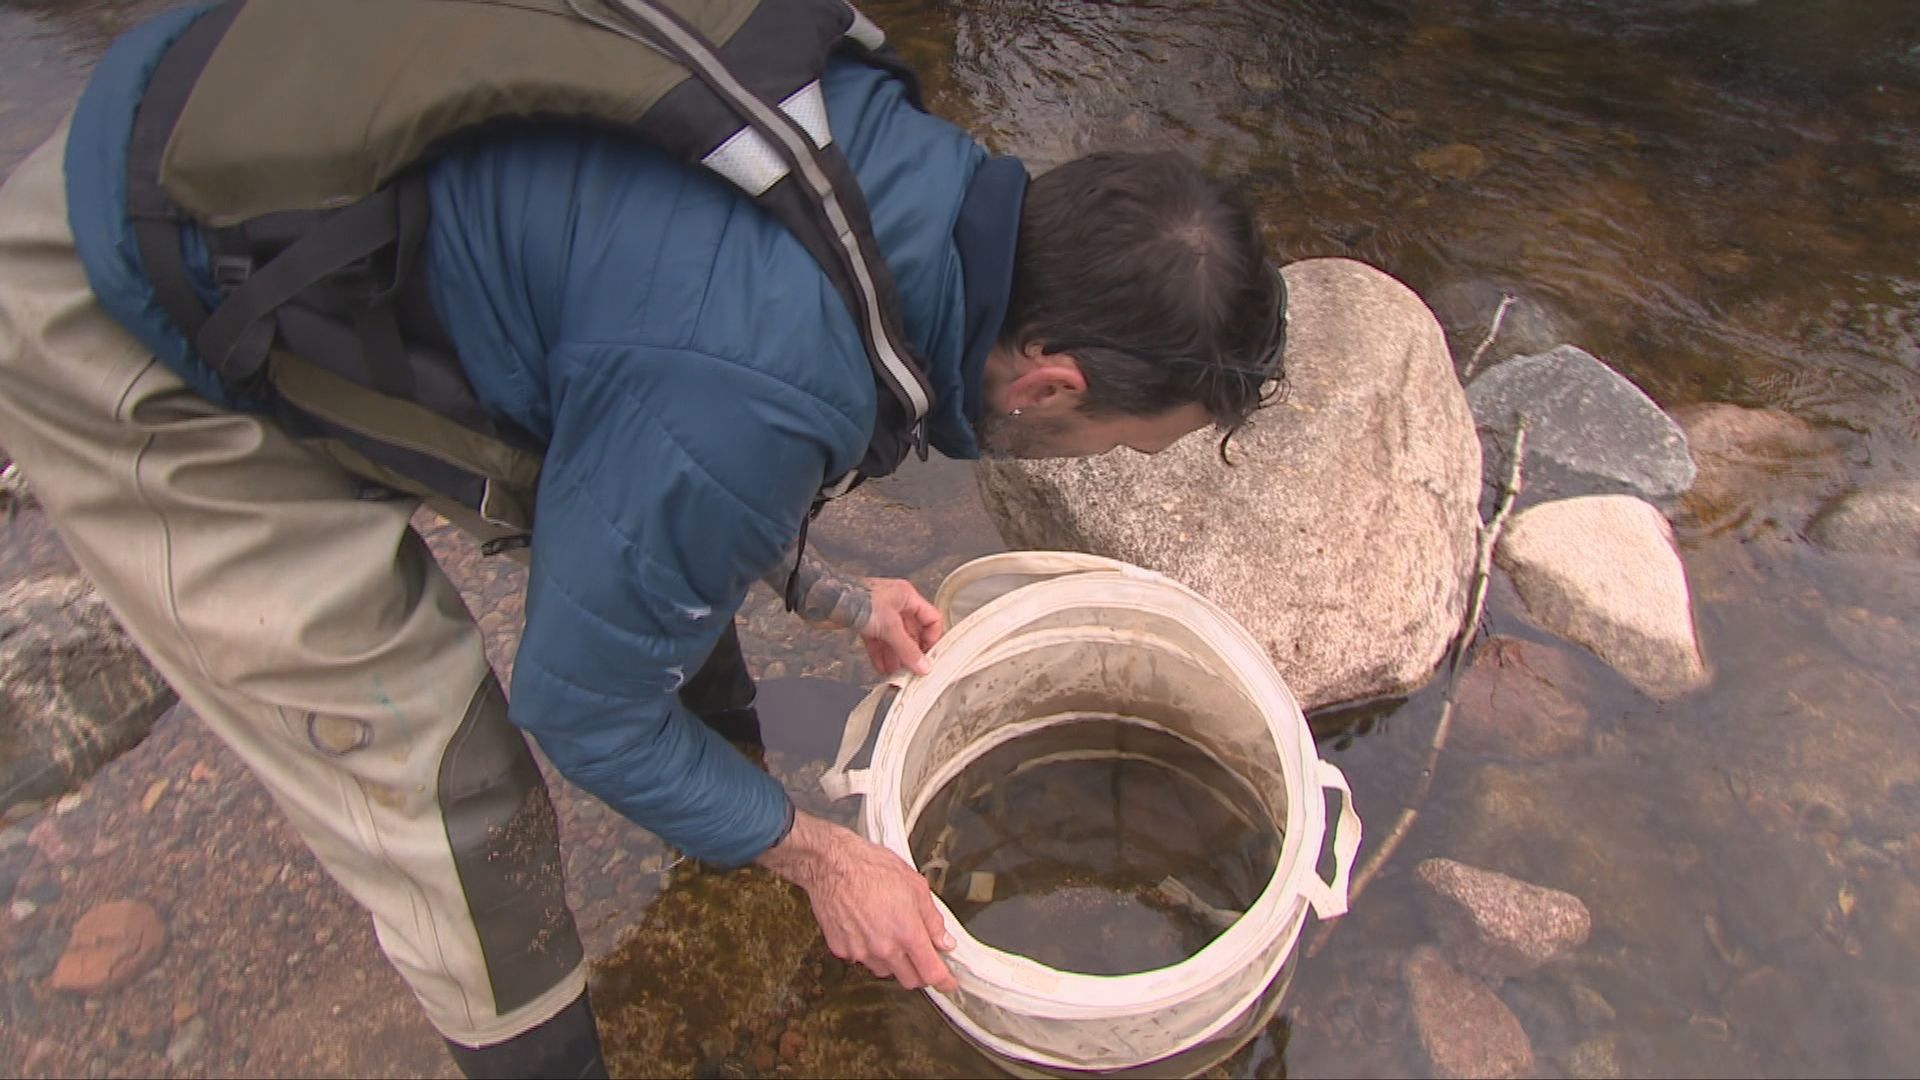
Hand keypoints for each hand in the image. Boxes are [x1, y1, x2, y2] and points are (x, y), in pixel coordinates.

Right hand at [759, 811, 957, 991]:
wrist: (832, 865)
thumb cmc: (872, 868)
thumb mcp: (915, 886)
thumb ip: (933, 920)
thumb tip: (944, 941)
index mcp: (907, 933)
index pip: (931, 972)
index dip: (944, 981)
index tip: (948, 983)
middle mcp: (884, 948)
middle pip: (909, 980)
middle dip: (919, 972)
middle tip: (921, 956)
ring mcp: (861, 951)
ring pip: (885, 971)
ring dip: (893, 961)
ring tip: (889, 933)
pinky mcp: (841, 949)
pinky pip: (861, 959)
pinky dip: (868, 950)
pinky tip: (867, 928)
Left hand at [858, 578, 943, 676]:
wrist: (828, 600)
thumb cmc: (858, 599)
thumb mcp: (890, 626)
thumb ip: (907, 649)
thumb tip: (922, 665)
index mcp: (907, 596)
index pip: (930, 618)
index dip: (932, 638)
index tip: (929, 657)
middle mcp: (895, 603)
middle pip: (912, 631)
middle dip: (912, 651)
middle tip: (914, 669)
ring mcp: (879, 613)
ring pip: (894, 638)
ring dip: (896, 657)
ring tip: (898, 673)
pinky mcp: (864, 622)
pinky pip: (878, 641)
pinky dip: (881, 655)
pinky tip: (883, 668)